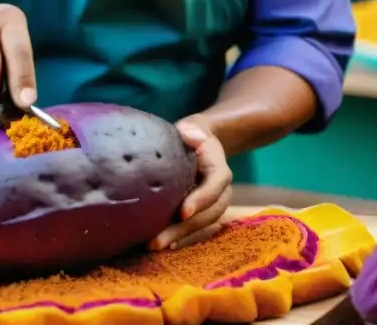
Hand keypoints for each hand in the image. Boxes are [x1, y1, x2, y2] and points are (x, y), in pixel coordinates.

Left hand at [149, 115, 232, 250]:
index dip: (201, 199)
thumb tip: (189, 133)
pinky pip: (197, 231)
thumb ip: (191, 130)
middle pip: (208, 213)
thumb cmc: (191, 137)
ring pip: (202, 226)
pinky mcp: (204, 215)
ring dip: (180, 238)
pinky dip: (181, 240)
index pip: (214, 186)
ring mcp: (214, 206)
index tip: (182, 212)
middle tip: (157, 241)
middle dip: (184, 229)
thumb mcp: (192, 129)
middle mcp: (222, 192)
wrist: (199, 146)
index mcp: (220, 170)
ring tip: (155, 246)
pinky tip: (163, 246)